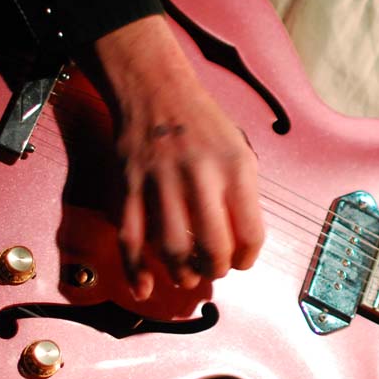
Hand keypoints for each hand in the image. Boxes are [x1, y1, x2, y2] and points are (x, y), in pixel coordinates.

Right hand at [84, 15, 263, 299]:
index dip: (248, 257)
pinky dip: (135, 270)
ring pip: (171, 248)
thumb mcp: (241, 149)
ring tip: (189, 276)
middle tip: (215, 270)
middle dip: (216, 269)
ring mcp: (159, 183)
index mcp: (235, 167)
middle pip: (212, 245)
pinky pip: (130, 238)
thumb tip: (241, 244)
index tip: (243, 261)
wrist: (155, 90)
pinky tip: (143, 288)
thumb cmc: (204, 124)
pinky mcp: (128, 187)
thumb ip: (243, 195)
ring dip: (182, 273)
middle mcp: (199, 176)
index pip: (251, 231)